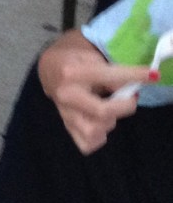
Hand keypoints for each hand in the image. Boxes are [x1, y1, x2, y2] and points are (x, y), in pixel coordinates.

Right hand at [38, 30, 149, 153]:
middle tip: (128, 98)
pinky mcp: (66, 125)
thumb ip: (111, 72)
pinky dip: (98, 138)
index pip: (109, 76)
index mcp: (73, 73)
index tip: (153, 75)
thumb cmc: (75, 61)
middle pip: (103, 112)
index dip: (135, 76)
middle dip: (125, 106)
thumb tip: (131, 87)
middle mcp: (67, 95)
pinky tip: (101, 125)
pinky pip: (86, 144)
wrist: (48, 69)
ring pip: (93, 131)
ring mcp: (65, 113)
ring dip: (109, 123)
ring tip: (110, 111)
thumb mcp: (91, 57)